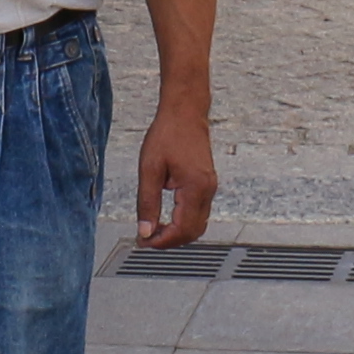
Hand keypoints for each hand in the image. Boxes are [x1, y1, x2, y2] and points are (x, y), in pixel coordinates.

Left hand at [134, 99, 218, 249]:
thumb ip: (147, 203)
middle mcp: (207, 191)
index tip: (143, 242)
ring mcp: (210, 188)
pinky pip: (198, 213)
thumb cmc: (167, 134)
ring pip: (197, 225)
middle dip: (169, 241)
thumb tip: (145, 231)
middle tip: (145, 239)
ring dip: (176, 233)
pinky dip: (182, 222)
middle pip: (193, 232)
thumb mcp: (149, 169)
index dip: (162, 241)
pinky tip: (164, 217)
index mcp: (195, 188)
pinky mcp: (206, 184)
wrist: (185, 112)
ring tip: (152, 229)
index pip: (182, 230)